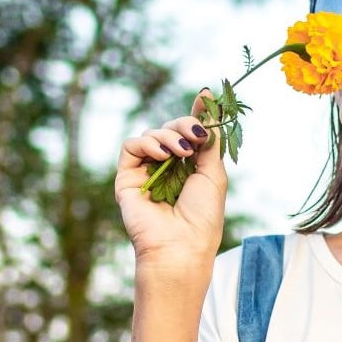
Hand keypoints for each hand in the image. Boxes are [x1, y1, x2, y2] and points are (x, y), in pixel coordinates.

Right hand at [114, 90, 227, 274]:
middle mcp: (168, 167)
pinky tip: (164, 156)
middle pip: (172, 129)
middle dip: (185, 124)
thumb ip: (210, 141)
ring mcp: (147, 171)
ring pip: (152, 134)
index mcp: (191, 167)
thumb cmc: (202, 216)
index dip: (197, 114)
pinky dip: (147, 143)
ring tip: (182, 152)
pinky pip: (131, 146)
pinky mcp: (127, 177)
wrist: (181, 246)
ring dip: (168, 135)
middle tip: (196, 136)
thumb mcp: (214, 173)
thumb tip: (210, 105)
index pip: (190, 133)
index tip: (206, 96)